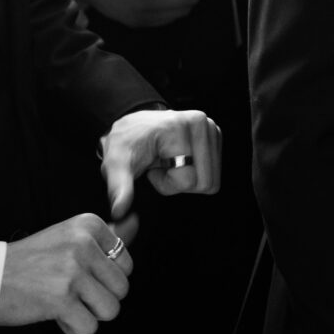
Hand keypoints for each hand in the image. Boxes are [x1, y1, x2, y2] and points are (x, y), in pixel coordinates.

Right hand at [0, 213, 132, 333]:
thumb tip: (135, 222)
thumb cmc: (30, 262)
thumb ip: (104, 236)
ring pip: (111, 309)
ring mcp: (72, 271)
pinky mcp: (61, 300)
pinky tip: (54, 314)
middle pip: (122, 288)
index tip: (75, 271)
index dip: (103, 277)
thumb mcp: (68, 237)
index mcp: (88, 224)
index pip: (126, 263)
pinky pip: (90, 327)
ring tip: (63, 301)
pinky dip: (73, 327)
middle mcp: (83, 243)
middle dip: (98, 298)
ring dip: (88, 314)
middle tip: (68, 290)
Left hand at [99, 107, 223, 218]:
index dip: (166, 184)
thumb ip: (120, 187)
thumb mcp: (117, 165)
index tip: (151, 168)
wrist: (135, 128)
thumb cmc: (127, 145)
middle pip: (205, 182)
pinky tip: (178, 159)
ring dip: (188, 178)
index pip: (187, 180)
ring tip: (169, 162)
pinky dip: (195, 172)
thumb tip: (119, 210)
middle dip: (180, 182)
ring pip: (211, 180)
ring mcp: (211, 128)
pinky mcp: (216, 136)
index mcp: (178, 126)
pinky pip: (214, 174)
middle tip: (161, 166)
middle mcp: (200, 123)